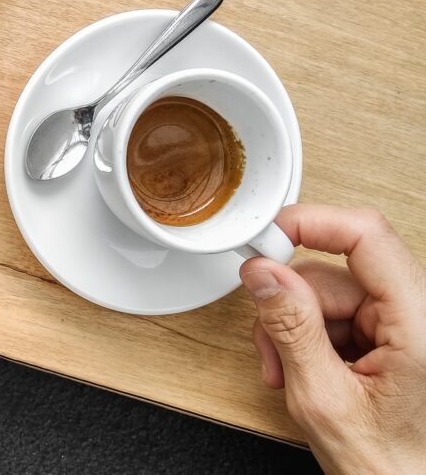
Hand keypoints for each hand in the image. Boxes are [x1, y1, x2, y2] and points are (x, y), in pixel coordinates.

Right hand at [240, 204, 425, 473]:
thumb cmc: (389, 466)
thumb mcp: (322, 398)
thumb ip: (291, 330)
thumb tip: (265, 274)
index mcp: (420, 325)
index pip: (367, 237)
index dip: (311, 224)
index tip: (266, 236)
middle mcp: (419, 316)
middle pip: (334, 273)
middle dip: (290, 306)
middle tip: (271, 347)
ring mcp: (405, 326)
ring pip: (325, 295)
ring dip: (294, 331)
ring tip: (289, 375)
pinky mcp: (390, 336)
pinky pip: (333, 316)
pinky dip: (307, 340)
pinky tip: (304, 373)